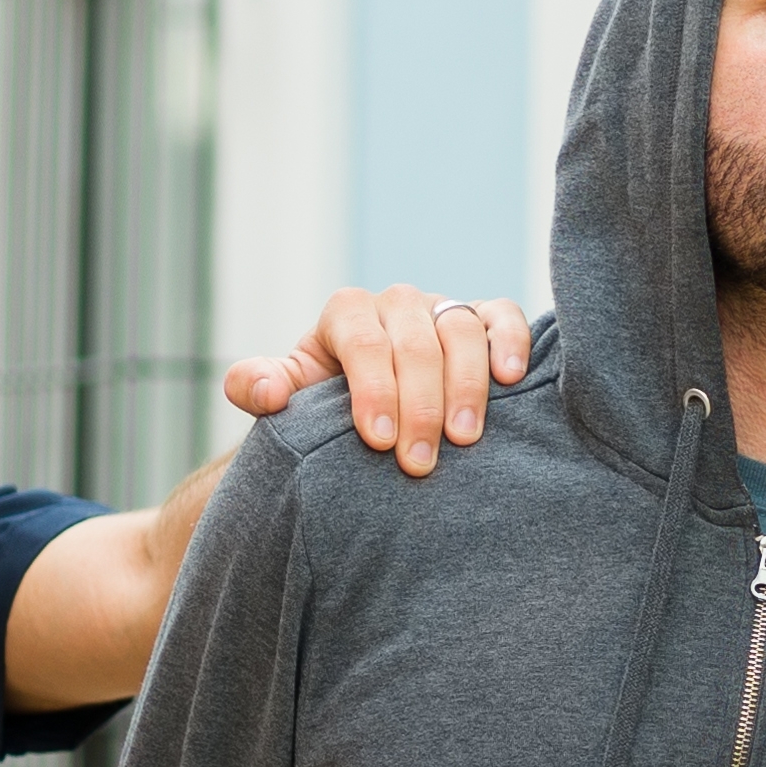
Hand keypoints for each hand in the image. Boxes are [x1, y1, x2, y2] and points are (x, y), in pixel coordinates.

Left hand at [224, 288, 532, 473]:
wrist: (366, 406)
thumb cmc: (324, 405)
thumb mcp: (283, 398)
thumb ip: (254, 387)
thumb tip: (270, 393)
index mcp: (346, 313)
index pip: (363, 344)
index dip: (373, 390)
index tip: (379, 441)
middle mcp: (396, 303)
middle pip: (415, 342)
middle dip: (419, 405)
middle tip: (419, 462)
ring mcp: (442, 308)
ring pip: (461, 329)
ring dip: (467, 385)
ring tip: (465, 439)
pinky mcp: (483, 319)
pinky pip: (503, 316)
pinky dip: (511, 341)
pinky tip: (512, 379)